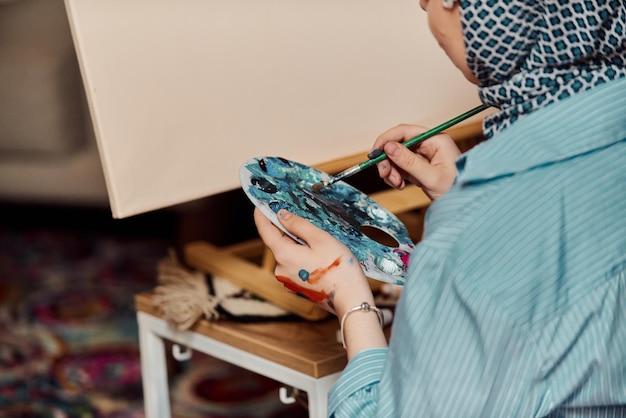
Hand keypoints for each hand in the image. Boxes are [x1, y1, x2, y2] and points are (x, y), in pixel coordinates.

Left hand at [254, 208, 373, 315]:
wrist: (350, 300)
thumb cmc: (339, 269)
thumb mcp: (321, 239)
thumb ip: (299, 225)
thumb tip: (282, 215)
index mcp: (284, 255)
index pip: (265, 230)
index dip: (262, 215)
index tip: (261, 204)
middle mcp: (280, 269)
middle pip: (279, 243)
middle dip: (289, 231)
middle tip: (304, 221)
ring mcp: (287, 281)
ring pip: (289, 254)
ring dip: (299, 246)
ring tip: (320, 244)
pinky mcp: (296, 288)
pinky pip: (295, 266)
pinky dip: (302, 258)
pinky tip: (319, 259)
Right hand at [371, 124, 461, 199]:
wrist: (465, 205)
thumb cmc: (457, 190)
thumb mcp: (431, 177)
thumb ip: (409, 162)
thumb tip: (389, 147)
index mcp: (436, 140)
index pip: (405, 131)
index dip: (387, 140)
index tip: (375, 153)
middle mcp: (429, 144)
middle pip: (398, 144)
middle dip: (388, 159)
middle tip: (384, 174)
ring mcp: (424, 156)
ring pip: (396, 157)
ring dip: (391, 170)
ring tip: (396, 183)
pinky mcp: (419, 167)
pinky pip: (400, 167)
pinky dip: (395, 175)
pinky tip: (400, 185)